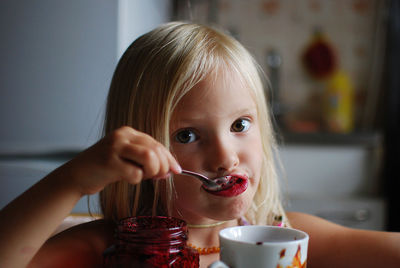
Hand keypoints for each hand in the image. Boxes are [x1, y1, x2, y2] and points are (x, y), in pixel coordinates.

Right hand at [63, 126, 180, 194]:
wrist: (76, 176)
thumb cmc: (104, 168)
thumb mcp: (127, 159)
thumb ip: (147, 161)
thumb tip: (170, 170)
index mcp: (128, 132)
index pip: (157, 143)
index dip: (169, 158)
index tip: (176, 170)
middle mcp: (122, 135)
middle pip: (155, 150)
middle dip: (162, 167)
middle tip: (158, 177)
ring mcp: (114, 147)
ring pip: (149, 157)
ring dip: (151, 171)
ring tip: (143, 176)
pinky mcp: (108, 162)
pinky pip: (135, 173)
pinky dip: (136, 179)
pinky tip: (126, 178)